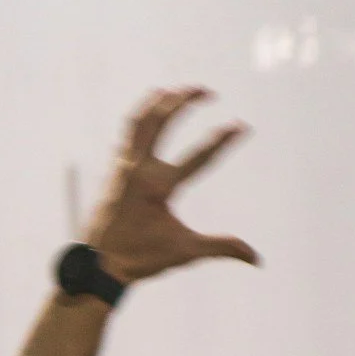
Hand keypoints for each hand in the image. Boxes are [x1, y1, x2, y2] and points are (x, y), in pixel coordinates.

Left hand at [83, 87, 259, 284]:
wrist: (98, 265)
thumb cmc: (142, 259)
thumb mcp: (185, 253)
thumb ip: (221, 248)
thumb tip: (255, 258)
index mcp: (159, 187)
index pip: (198, 157)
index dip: (223, 140)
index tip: (242, 126)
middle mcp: (139, 169)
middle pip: (162, 121)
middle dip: (185, 99)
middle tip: (208, 90)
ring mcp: (123, 166)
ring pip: (140, 119)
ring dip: (159, 101)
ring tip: (175, 90)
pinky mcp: (114, 168)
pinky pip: (128, 132)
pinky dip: (140, 116)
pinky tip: (149, 111)